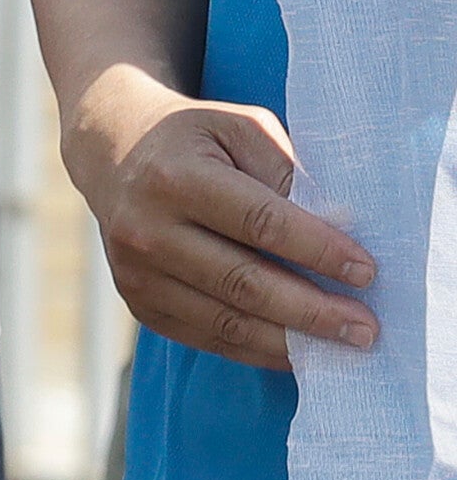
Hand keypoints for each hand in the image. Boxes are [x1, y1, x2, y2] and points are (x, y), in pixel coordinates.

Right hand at [70, 66, 376, 367]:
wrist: (113, 152)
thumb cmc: (196, 141)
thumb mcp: (241, 130)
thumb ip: (284, 174)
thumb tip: (336, 232)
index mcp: (174, 176)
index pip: (259, 223)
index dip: (318, 251)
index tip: (366, 271)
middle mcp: (145, 229)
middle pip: (243, 283)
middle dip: (313, 310)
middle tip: (365, 328)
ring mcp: (135, 272)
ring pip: (226, 321)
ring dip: (291, 339)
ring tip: (342, 346)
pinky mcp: (138, 303)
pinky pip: (207, 337)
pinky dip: (257, 349)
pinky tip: (297, 348)